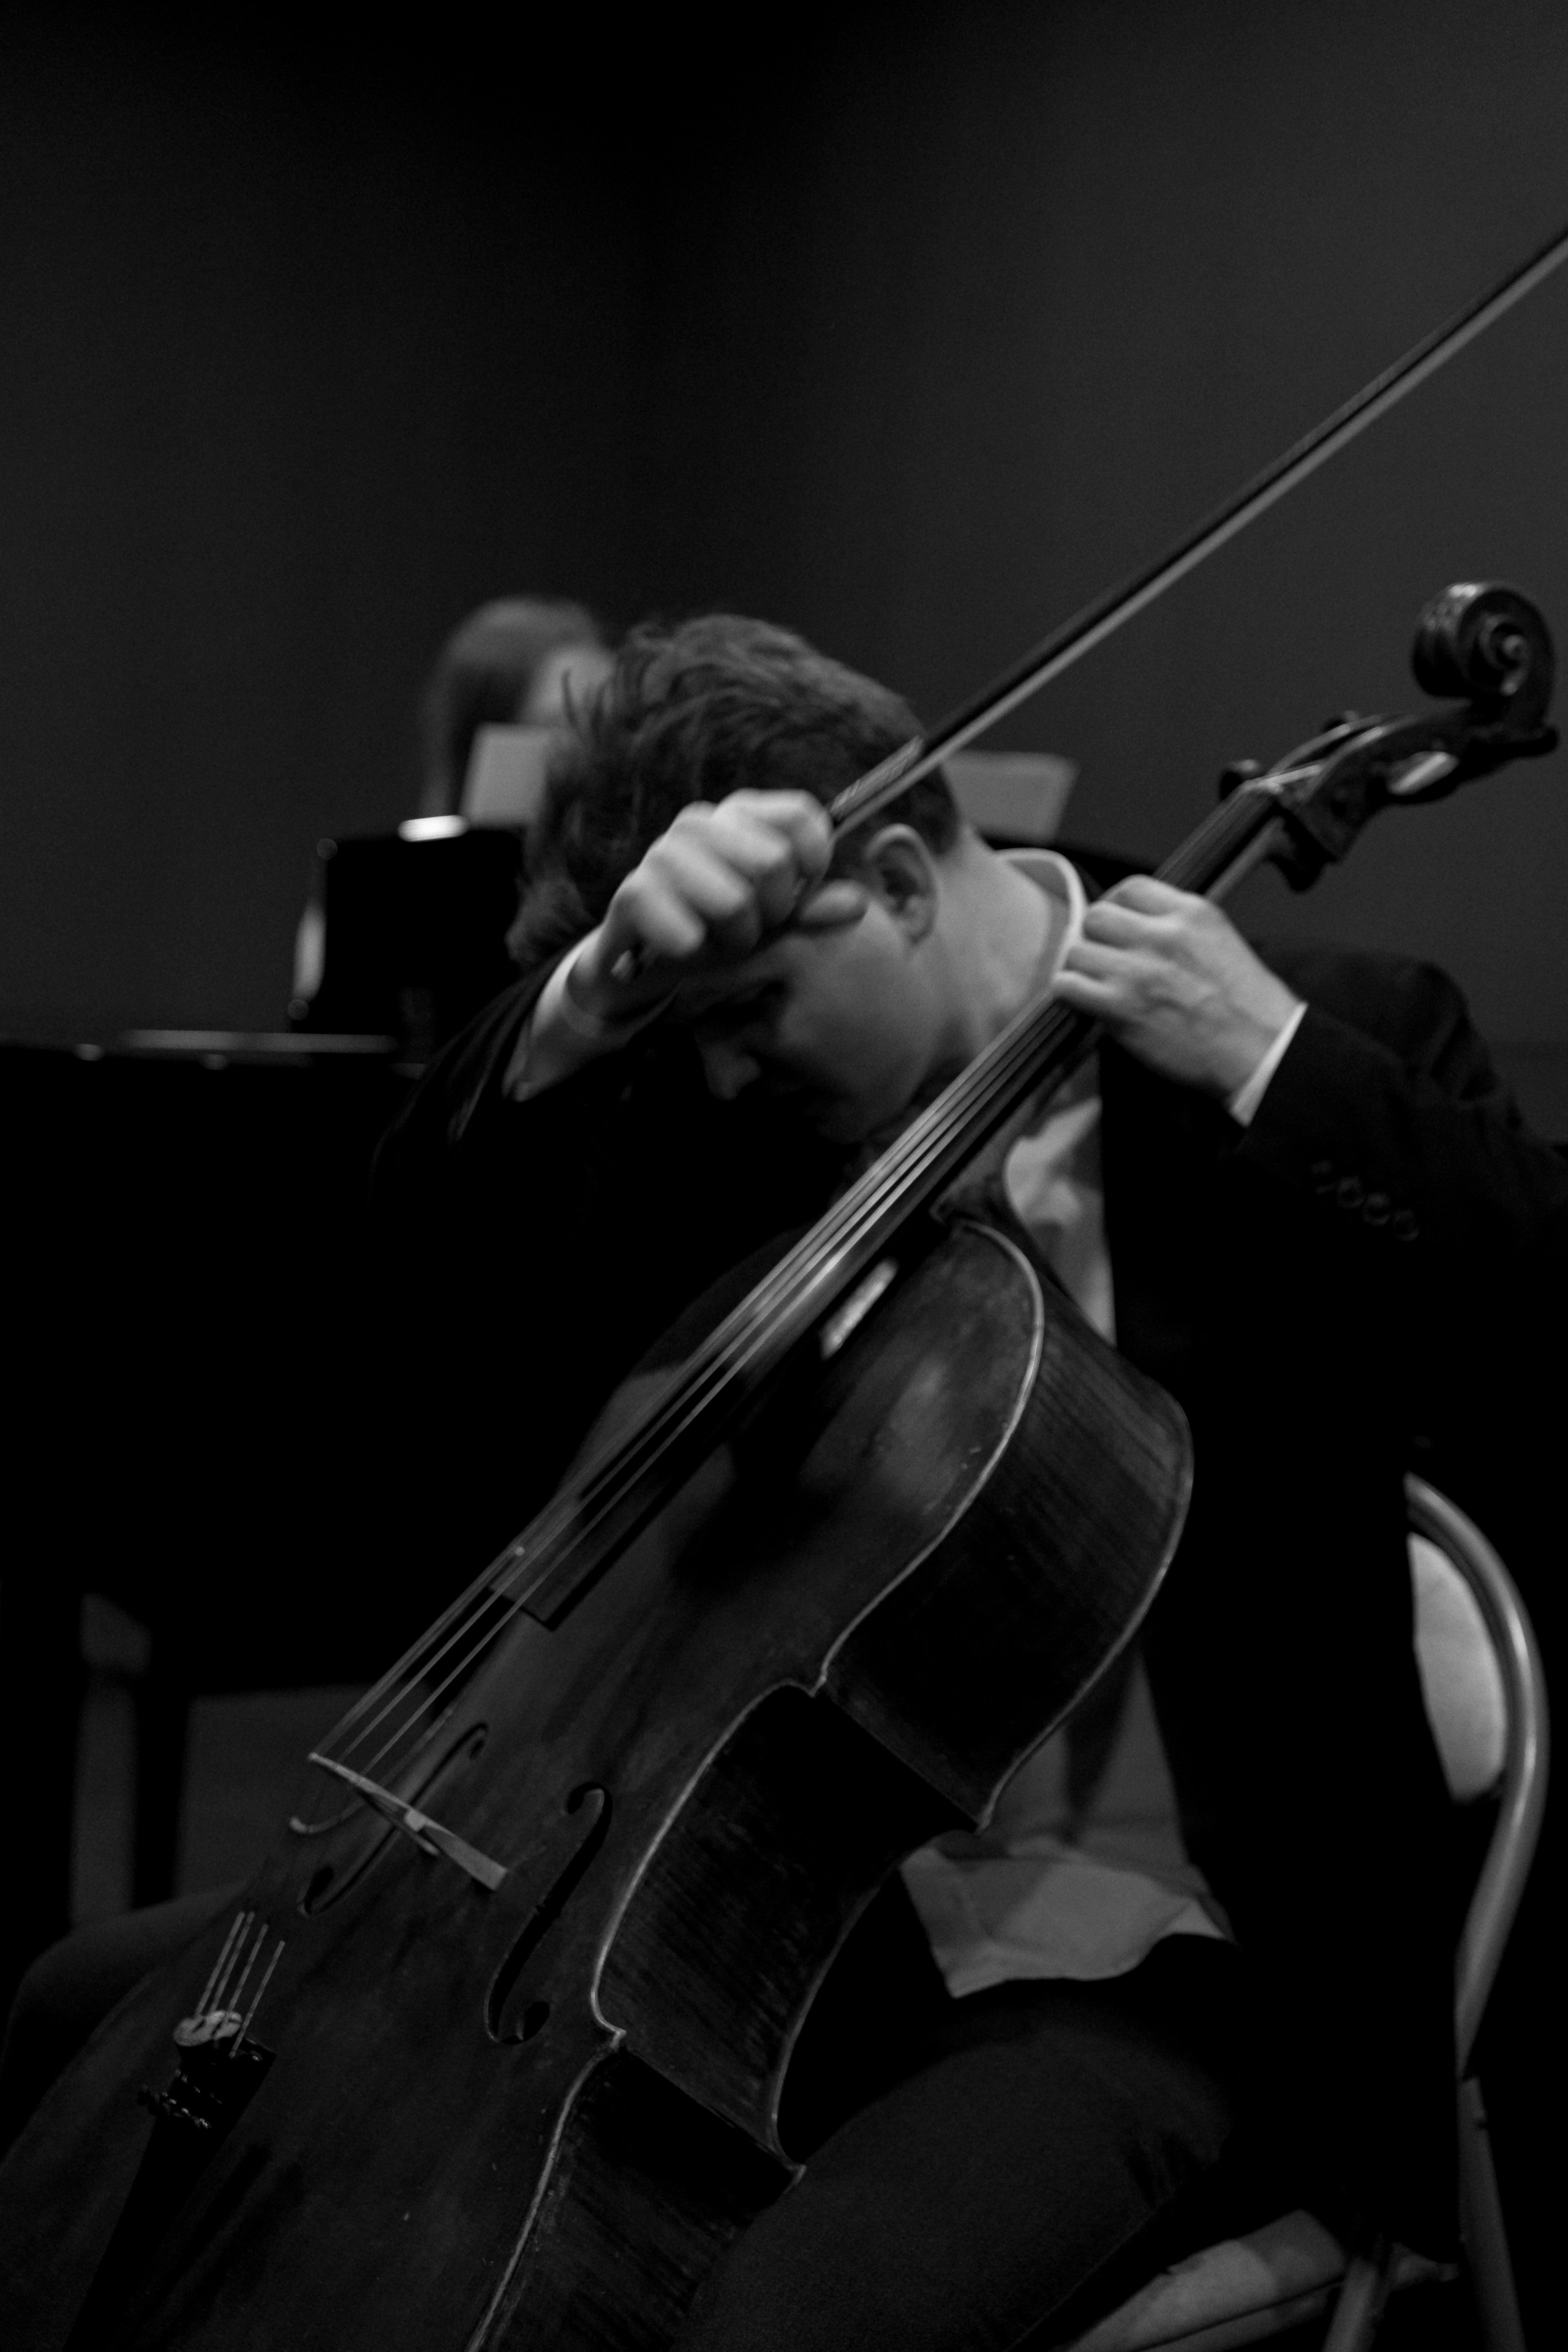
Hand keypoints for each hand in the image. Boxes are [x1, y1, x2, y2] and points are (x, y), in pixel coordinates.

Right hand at [569, 791, 867, 1021]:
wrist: (645, 964)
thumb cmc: (718, 931)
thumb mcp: (774, 922)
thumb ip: (814, 911)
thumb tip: (859, 904)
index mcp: (740, 815)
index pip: (800, 816)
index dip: (812, 864)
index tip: (795, 896)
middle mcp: (700, 822)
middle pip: (773, 863)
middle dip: (773, 914)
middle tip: (749, 928)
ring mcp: (663, 853)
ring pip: (733, 902)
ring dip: (734, 941)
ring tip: (715, 940)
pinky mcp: (634, 892)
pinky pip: (688, 931)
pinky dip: (696, 952)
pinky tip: (683, 949)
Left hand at [1052, 876, 1301, 1097]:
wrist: (1262, 1052)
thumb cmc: (1249, 1009)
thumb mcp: (1221, 943)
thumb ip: (1178, 929)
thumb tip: (1138, 931)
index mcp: (1191, 913)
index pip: (1130, 889)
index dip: (1115, 908)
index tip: (1115, 928)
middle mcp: (1162, 935)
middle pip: (1096, 916)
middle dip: (1095, 938)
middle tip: (1102, 960)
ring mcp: (1139, 970)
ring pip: (1077, 951)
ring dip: (1080, 969)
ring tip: (1094, 986)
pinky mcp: (1121, 1006)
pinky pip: (1067, 986)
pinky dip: (1069, 994)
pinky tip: (1084, 1003)